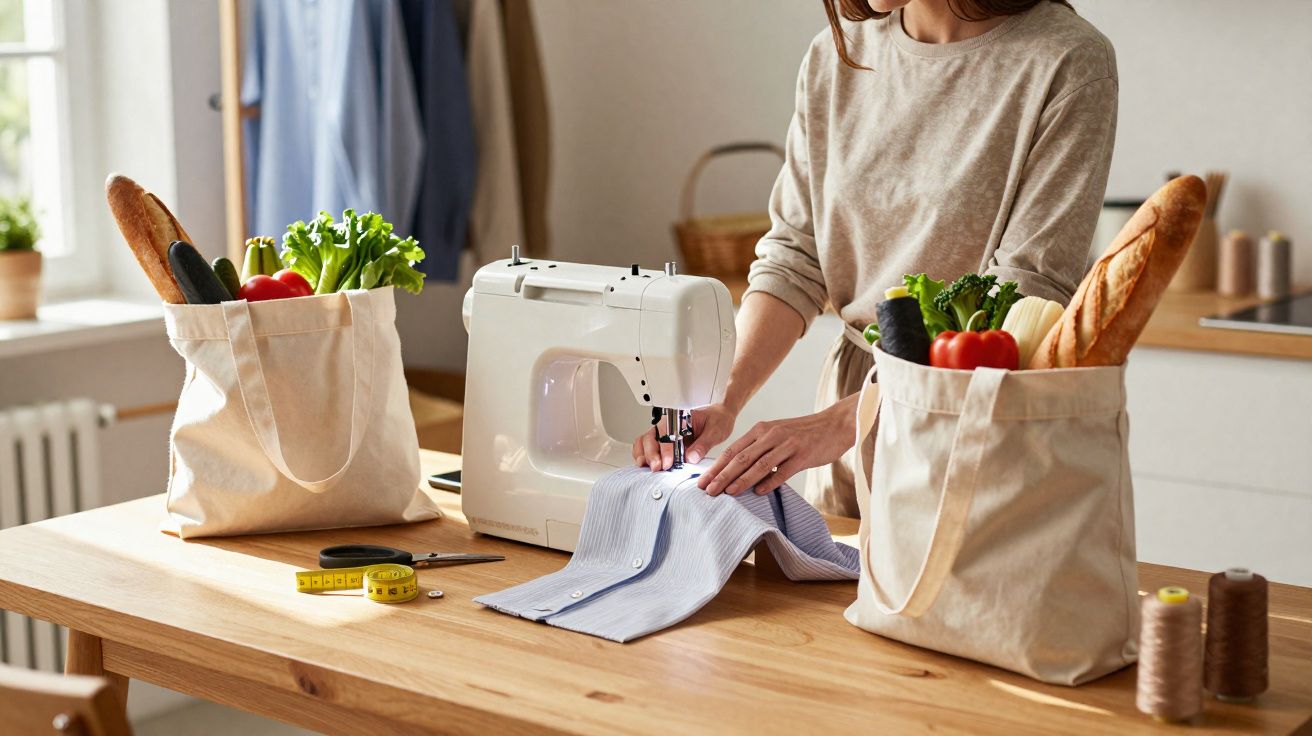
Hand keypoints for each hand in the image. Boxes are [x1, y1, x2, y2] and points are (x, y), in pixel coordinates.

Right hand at [632, 403, 737, 470]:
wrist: (720, 416)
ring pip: (646, 440)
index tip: (667, 463)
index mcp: (681, 416)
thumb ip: (703, 444)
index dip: (665, 449)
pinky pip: (648, 445)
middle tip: (657, 468)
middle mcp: (669, 423)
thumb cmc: (717, 419)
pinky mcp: (665, 440)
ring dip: (644, 454)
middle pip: (651, 436)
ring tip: (646, 467)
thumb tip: (691, 457)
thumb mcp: (716, 430)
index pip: (667, 432)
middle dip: (651, 453)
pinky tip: (645, 464)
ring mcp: (665, 431)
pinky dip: (644, 454)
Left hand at [697, 394, 856, 496]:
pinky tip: (759, 492)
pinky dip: (770, 481)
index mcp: (762, 430)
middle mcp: (772, 435)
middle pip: (741, 458)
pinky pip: (783, 470)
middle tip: (708, 491)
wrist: (835, 425)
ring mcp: (787, 444)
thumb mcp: (777, 434)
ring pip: (759, 464)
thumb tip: (737, 470)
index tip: (703, 482)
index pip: (733, 450)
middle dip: (722, 476)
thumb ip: (758, 449)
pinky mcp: (803, 455)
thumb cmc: (803, 433)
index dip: (716, 467)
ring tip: (727, 493)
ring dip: (742, 480)